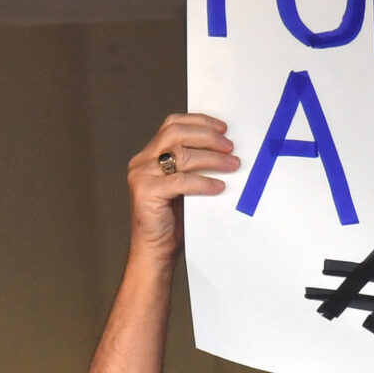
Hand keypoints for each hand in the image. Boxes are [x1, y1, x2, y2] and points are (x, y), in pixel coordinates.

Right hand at [126, 114, 237, 261]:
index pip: (173, 124)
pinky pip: (181, 181)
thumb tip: (225, 147)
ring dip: (212, 158)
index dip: (199, 122)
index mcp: (149, 155)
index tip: (223, 128)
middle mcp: (141, 161)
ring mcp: (141, 176)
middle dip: (207, 137)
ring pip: (181, 155)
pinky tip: (218, 186)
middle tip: (230, 147)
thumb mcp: (184, 183)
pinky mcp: (145, 192)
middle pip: (176, 133)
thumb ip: (193, 163)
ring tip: (232, 165)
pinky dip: (203, 182)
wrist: (156, 250)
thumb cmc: (172, 219)